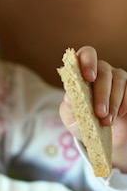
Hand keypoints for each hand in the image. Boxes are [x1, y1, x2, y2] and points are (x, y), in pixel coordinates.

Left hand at [60, 46, 126, 169]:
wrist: (96, 135)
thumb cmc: (80, 121)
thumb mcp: (70, 116)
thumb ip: (69, 106)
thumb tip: (68, 96)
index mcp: (82, 72)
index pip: (86, 55)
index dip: (88, 62)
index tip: (89, 78)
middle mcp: (100, 71)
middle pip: (104, 71)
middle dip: (102, 93)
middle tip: (100, 113)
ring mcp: (117, 78)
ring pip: (119, 80)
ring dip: (113, 102)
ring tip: (106, 121)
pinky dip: (124, 103)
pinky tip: (119, 114)